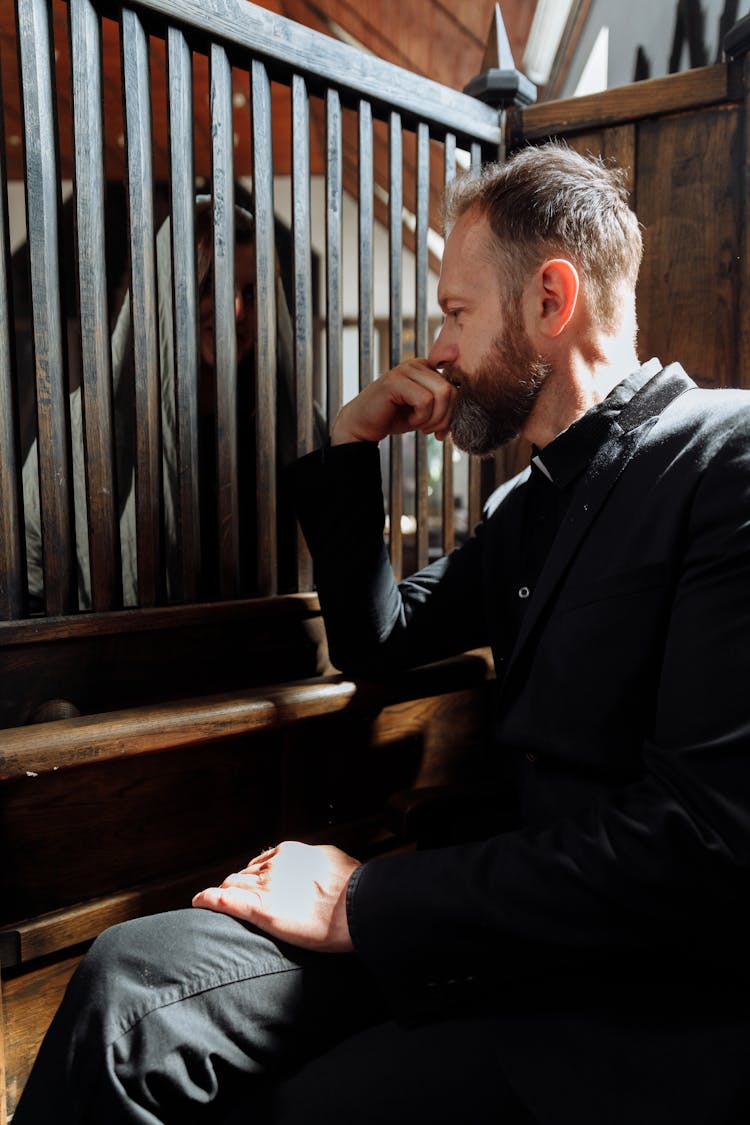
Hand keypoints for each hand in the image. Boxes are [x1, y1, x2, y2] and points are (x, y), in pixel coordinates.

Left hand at [192, 841, 360, 952]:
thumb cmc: (355, 888)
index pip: (263, 862)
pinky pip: (226, 900)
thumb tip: (319, 868)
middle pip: (245, 873)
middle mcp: (275, 866)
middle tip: (233, 895)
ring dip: (224, 891)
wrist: (359, 906)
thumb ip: (317, 864)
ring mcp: (266, 886)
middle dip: (238, 883)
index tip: (256, 884)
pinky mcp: (261, 909)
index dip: (257, 875)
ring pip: (234, 884)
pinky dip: (209, 899)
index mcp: (291, 853)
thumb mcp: (334, 862)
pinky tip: (199, 901)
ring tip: (213, 899)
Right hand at [331, 358, 456, 444]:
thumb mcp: (425, 412)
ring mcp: (405, 370)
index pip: (456, 386)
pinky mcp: (395, 381)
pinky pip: (425, 400)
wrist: (362, 426)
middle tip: (432, 432)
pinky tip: (411, 422)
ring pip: (441, 394)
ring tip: (420, 426)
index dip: (454, 412)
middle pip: (451, 390)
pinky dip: (422, 418)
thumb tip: (466, 413)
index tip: (442, 431)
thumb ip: (444, 408)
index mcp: (427, 368)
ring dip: (434, 419)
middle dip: (445, 418)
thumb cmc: (394, 418)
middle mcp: (417, 364)